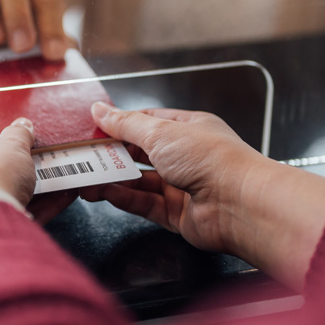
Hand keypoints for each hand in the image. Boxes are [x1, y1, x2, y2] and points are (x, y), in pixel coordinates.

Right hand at [82, 103, 324, 287]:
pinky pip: (144, 204)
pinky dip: (124, 198)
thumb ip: (126, 124)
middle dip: (113, 155)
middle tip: (85, 157)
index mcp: (189, 129)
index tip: (95, 129)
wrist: (239, 203)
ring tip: (87, 178)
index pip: (147, 122)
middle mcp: (186, 157)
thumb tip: (100, 110)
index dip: (120, 125)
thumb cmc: (212, 159)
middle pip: (141, 154)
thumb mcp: (161, 132)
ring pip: (139, 181)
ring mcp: (182, 186)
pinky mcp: (177, 214)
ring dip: (113, 179)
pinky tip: (105, 193)